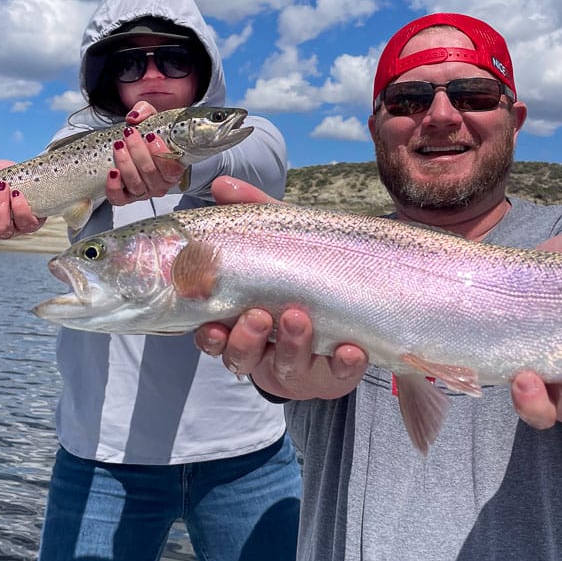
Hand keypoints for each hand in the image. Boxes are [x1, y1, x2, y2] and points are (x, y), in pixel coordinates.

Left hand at [106, 101, 186, 203]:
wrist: (138, 145)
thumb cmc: (149, 135)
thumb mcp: (152, 119)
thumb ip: (146, 112)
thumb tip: (133, 118)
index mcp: (173, 169)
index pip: (171, 169)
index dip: (160, 153)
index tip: (150, 136)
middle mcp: (160, 184)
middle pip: (150, 173)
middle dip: (138, 152)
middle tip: (129, 134)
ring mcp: (143, 192)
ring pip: (136, 184)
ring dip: (125, 164)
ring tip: (118, 146)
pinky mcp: (126, 197)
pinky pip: (120, 199)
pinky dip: (114, 188)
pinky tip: (112, 173)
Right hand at [195, 176, 366, 397]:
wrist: (350, 315)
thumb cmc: (299, 280)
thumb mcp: (279, 244)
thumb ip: (252, 215)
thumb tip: (222, 184)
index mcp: (241, 324)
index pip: (213, 337)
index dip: (210, 336)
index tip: (212, 325)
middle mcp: (265, 351)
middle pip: (243, 356)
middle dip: (247, 339)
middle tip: (258, 315)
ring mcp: (300, 366)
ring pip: (287, 367)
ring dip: (291, 344)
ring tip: (299, 318)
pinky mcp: (335, 376)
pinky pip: (339, 376)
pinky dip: (344, 364)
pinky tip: (351, 350)